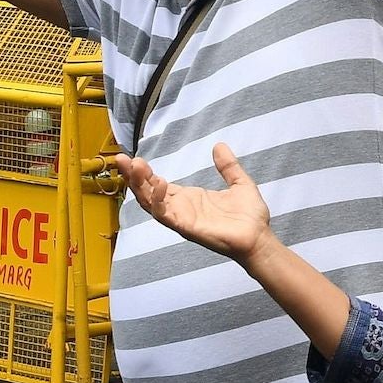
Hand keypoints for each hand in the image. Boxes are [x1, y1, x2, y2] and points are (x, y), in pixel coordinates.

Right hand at [113, 142, 273, 262]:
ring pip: (151, 204)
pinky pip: (166, 216)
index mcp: (189, 198)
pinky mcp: (187, 228)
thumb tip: (219, 145)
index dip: (144, 173)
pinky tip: (160, 184)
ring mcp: (182, 219)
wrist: (260, 237)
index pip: (158, 184)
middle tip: (122, 159)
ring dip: (140, 186)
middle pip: (148, 193)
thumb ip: (228, 166)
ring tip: (134, 167)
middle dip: (133, 177)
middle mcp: (181, 209)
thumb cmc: (249, 216)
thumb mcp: (239, 183)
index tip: (133, 158)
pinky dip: (159, 201)